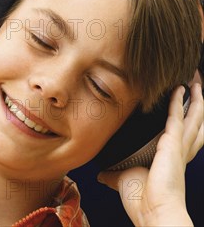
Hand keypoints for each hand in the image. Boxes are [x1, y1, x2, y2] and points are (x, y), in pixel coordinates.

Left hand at [98, 81, 202, 225]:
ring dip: (195, 100)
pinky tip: (179, 89)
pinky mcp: (172, 144)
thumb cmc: (142, 202)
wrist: (153, 212)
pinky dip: (178, 102)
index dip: (187, 120)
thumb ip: (114, 174)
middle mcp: (179, 152)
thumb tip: (101, 174)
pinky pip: (177, 117)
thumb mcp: (124, 181)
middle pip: (194, 122)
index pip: (183, 135)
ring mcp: (178, 147)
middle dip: (197, 104)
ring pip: (192, 117)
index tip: (188, 106)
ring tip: (197, 83)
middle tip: (198, 86)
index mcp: (170, 159)